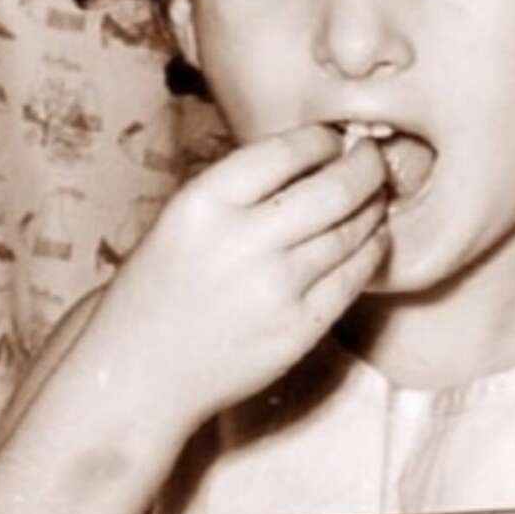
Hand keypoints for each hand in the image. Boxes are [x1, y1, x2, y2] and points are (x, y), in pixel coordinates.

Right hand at [95, 123, 388, 430]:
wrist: (138, 374)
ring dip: (374, 207)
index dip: (323, 139)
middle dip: (367, 167)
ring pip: (352, 233)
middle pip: (335, 189)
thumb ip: (242, 188)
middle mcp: (242, 241)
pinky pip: (354, 279)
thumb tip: (316, 157)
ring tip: (377, 197)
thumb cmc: (159, 288)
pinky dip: (372, 251)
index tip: (336, 139)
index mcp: (204, 202)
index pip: (287, 151)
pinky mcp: (298, 330)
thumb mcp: (182, 217)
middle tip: (374, 160)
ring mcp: (275, 289)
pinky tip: (373, 239)